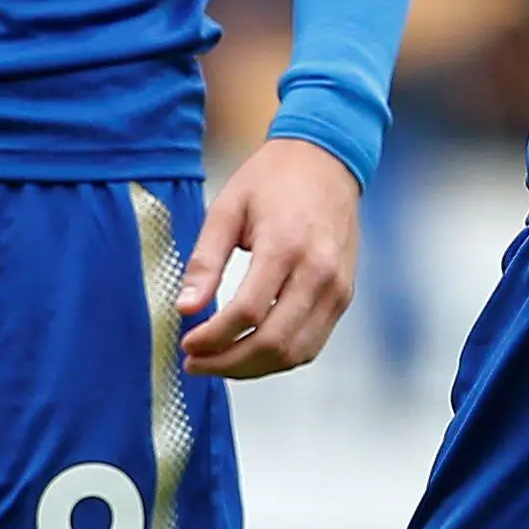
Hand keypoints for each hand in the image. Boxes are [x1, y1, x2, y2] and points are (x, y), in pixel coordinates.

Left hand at [176, 138, 360, 380]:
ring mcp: (336, 288)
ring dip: (253, 368)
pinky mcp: (344, 296)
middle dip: (229, 363)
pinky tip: (250, 352)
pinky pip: (312, 344)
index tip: (187, 344)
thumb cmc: (271, 180)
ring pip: (296, 353)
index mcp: (285, 246)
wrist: (326, 160)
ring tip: (218, 362)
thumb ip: (205, 261)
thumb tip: (184, 309)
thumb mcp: (227, 209)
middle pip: (273, 342)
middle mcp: (318, 273)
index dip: (213, 337)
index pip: (247, 312)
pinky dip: (280, 357)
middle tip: (196, 362)